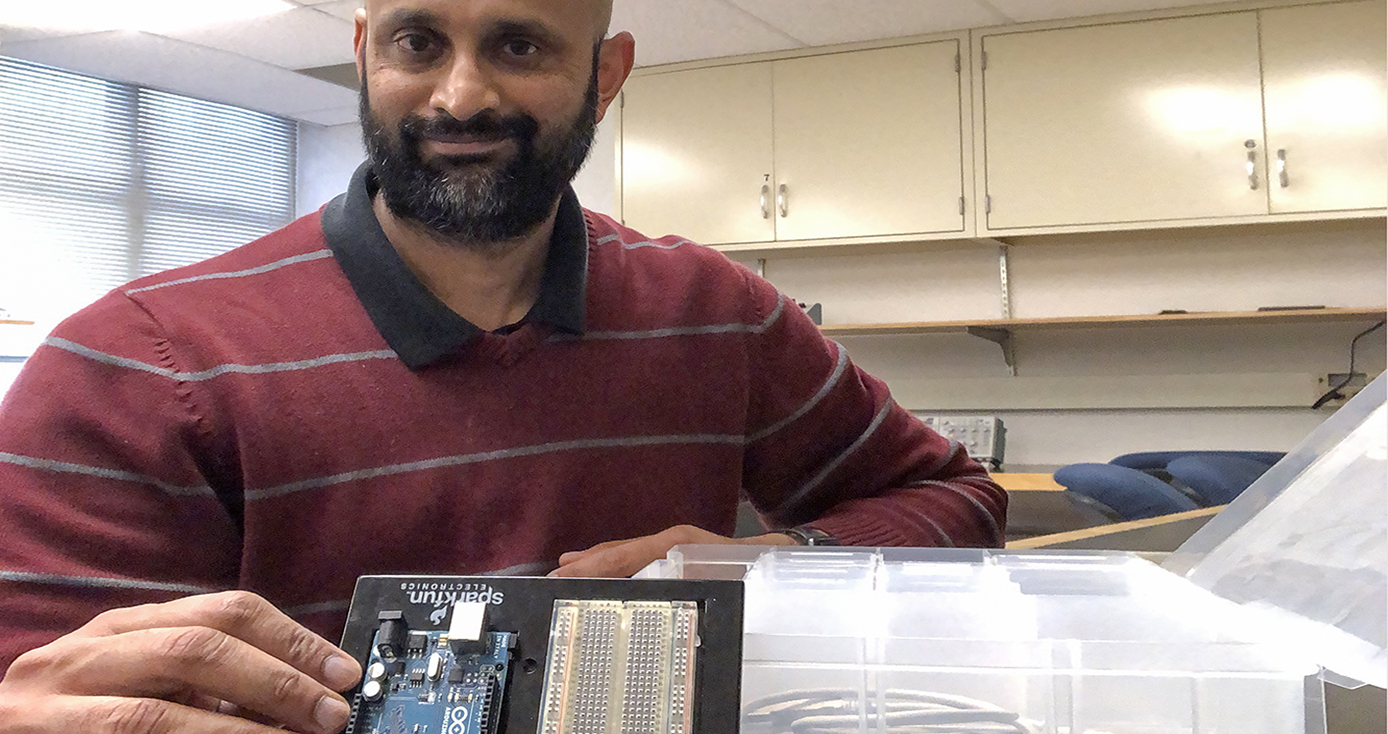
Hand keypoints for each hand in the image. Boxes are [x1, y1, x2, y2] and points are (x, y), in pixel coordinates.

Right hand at [0, 590, 362, 733]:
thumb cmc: (80, 724)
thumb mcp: (144, 689)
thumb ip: (206, 688)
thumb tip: (301, 699)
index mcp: (122, 628)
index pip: (223, 611)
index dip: (293, 640)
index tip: (344, 674)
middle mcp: (83, 653)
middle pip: (198, 647)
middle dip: (276, 681)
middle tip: (329, 715)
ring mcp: (50, 703)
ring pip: (158, 712)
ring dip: (238, 732)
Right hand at [551, 524, 797, 577]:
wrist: (779, 555)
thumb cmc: (756, 563)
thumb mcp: (731, 570)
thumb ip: (702, 572)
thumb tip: (683, 573)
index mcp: (676, 542)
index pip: (625, 554)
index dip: (593, 565)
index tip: (565, 573)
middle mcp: (669, 540)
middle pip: (619, 552)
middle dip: (587, 564)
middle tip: (552, 577)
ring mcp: (671, 546)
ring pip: (626, 554)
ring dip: (596, 563)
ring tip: (567, 570)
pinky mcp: (674, 554)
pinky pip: (637, 558)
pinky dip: (614, 564)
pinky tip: (600, 569)